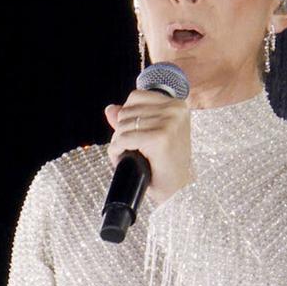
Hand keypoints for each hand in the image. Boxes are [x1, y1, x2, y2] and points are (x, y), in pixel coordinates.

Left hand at [105, 90, 192, 204]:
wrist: (177, 188)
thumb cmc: (164, 163)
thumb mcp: (148, 135)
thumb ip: (130, 119)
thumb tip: (110, 109)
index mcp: (176, 104)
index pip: (135, 97)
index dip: (126, 117)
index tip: (134, 134)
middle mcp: (175, 109)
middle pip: (125, 112)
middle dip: (121, 132)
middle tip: (131, 149)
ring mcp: (169, 122)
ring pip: (122, 126)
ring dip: (118, 143)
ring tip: (130, 155)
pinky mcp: (160, 138)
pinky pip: (123, 139)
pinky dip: (117, 151)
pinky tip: (124, 159)